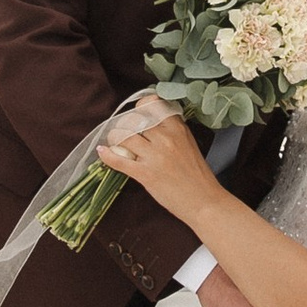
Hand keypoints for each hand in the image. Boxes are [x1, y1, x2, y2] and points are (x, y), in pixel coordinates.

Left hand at [95, 101, 213, 225]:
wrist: (204, 201)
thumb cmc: (198, 176)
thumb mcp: (189, 144)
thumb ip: (172, 130)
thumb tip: (152, 122)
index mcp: (177, 128)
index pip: (152, 105)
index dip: (140, 106)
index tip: (137, 112)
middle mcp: (165, 138)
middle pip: (133, 119)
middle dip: (125, 124)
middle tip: (124, 132)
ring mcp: (154, 156)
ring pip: (123, 136)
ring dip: (115, 139)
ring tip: (116, 144)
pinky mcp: (145, 174)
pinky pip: (118, 160)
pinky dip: (107, 155)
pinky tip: (103, 152)